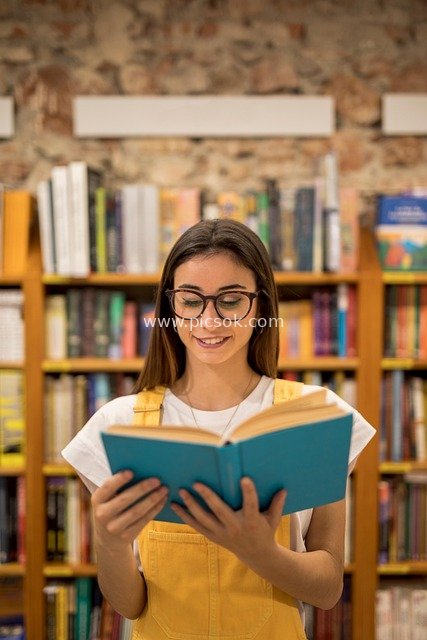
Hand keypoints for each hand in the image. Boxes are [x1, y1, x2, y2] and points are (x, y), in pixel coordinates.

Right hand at [91, 471, 167, 546]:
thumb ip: (118, 487)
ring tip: (164, 489)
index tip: (132, 471)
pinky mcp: (126, 536)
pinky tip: (162, 500)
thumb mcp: (107, 499)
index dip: (119, 480)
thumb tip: (141, 470)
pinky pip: (143, 520)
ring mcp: (114, 527)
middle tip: (157, 480)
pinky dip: (155, 509)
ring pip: (137, 511)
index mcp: (97, 500)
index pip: (107, 488)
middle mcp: (102, 514)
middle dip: (143, 488)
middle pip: (125, 499)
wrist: (107, 539)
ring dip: (153, 499)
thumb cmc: (112, 509)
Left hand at [170, 477, 285, 562]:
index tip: (244, 479)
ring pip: (204, 519)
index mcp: (252, 522)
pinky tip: (175, 506)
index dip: (248, 493)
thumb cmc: (266, 532)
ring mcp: (223, 534)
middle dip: (207, 496)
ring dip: (191, 505)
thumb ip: (277, 504)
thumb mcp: (274, 519)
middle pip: (220, 511)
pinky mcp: (214, 537)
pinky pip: (197, 526)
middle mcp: (236, 528)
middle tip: (196, 483)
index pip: (251, 506)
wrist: (257, 556)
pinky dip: (185, 516)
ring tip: (182, 492)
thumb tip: (283, 489)